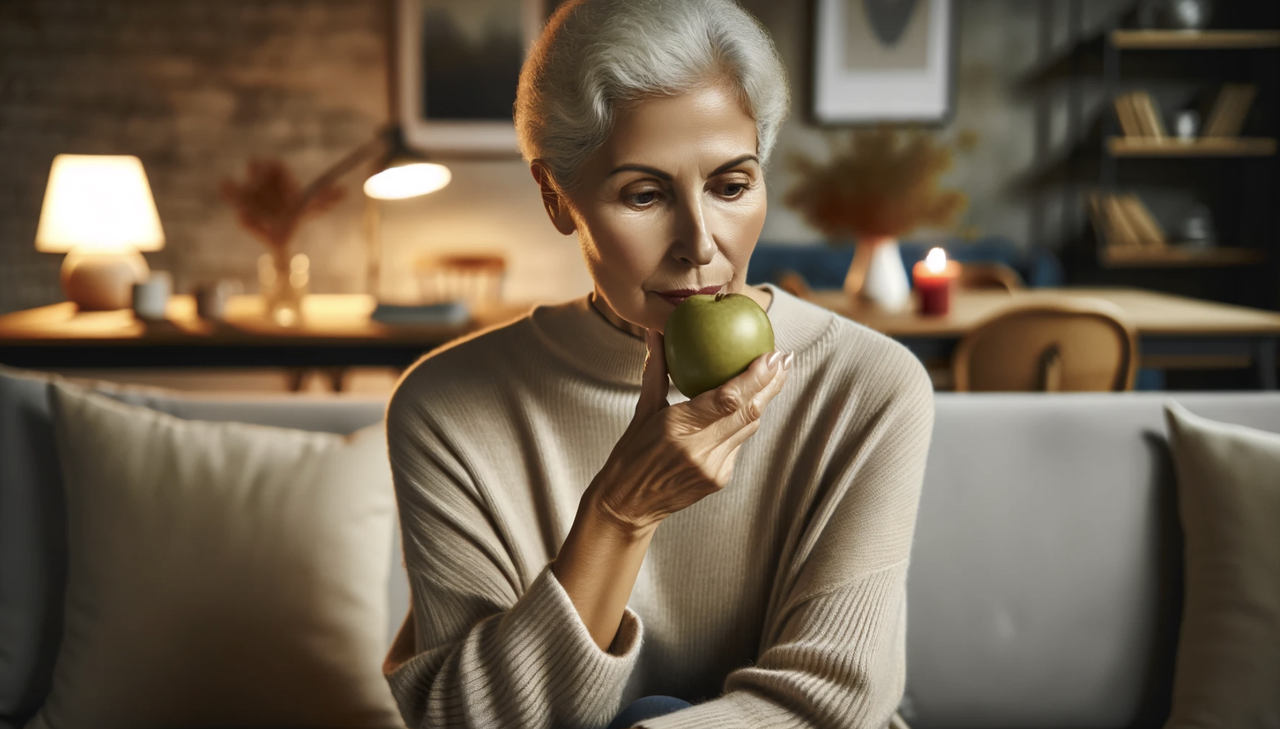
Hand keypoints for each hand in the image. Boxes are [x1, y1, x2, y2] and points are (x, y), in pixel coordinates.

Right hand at [586, 328, 791, 534]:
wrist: (628, 507)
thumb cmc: (629, 457)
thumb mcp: (641, 413)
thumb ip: (656, 374)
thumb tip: (657, 334)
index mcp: (677, 429)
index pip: (728, 399)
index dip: (755, 377)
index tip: (772, 355)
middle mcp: (700, 450)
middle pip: (749, 412)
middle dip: (772, 383)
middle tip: (786, 358)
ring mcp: (714, 468)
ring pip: (749, 426)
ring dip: (764, 400)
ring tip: (777, 375)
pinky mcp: (720, 478)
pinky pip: (738, 442)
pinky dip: (743, 421)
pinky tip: (751, 403)